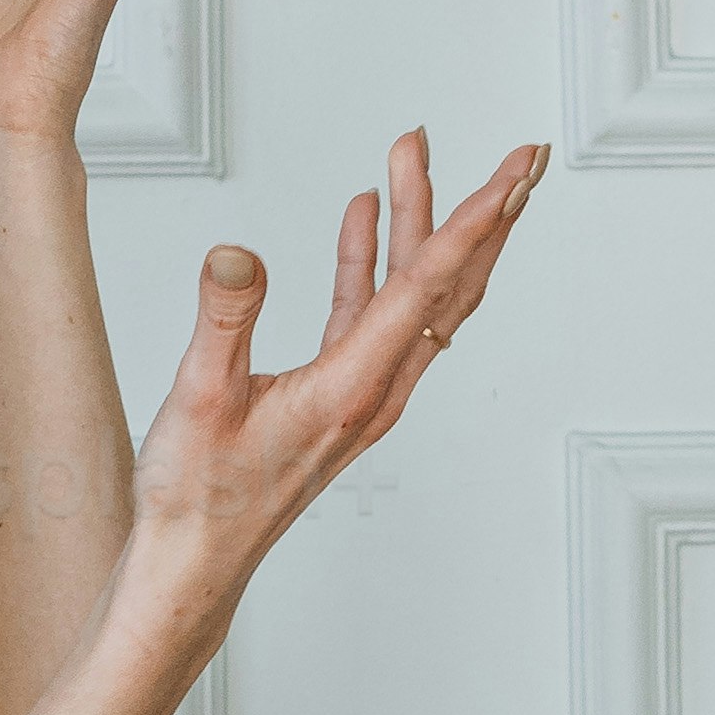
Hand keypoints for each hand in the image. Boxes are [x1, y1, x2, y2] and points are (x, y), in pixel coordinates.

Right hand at [124, 129, 543, 633]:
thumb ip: (225, 320)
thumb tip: (239, 253)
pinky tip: (362, 216)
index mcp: (353, 386)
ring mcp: (364, 392)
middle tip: (517, 153)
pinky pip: (374, 313)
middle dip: (484, 212)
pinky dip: (374, 258)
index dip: (475, 220)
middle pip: (449, 284)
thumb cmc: (197, 495)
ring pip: (416, 295)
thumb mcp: (199, 399)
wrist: (196, 561)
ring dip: (421, 222)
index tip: (516, 172)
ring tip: (409, 155)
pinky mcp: (340, 395)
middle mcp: (375, 389)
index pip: (429, 286)